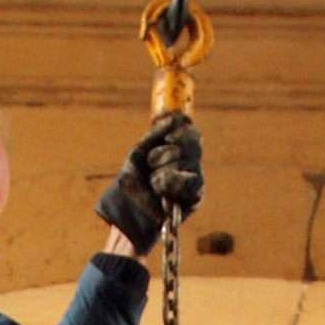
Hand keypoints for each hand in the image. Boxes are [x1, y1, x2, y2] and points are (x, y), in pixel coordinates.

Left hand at [94, 112, 204, 256]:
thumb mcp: (140, 151)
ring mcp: (195, 178)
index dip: (181, 131)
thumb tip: (178, 117)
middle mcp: (190, 161)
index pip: (190, 131)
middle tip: (151, 166)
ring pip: (190, 161)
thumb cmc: (133, 180)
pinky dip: (172, 183)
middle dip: (166, 154)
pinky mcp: (196, 196)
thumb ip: (158, 133)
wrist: (128, 208)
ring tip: (153, 182)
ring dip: (164, 170)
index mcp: (177, 148)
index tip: (167, 139)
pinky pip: (192, 181)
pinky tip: (161, 190)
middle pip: (192, 144)